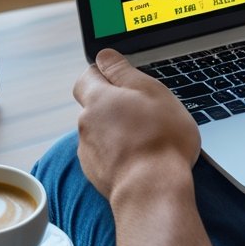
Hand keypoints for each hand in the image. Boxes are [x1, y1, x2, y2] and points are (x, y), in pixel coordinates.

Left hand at [72, 48, 199, 201]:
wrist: (152, 190)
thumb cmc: (159, 138)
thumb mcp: (150, 91)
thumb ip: (123, 71)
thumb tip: (104, 55)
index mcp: (97, 99)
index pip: (87, 76)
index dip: (103, 74)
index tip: (124, 80)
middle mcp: (85, 123)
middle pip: (94, 105)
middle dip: (114, 105)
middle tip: (143, 110)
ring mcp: (88, 151)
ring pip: (100, 131)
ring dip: (116, 130)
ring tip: (146, 138)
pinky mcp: (95, 174)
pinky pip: (104, 154)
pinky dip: (118, 153)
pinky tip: (140, 158)